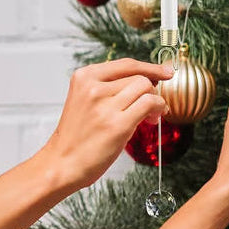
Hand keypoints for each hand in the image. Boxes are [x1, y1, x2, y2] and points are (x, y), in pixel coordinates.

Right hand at [40, 59, 172, 190]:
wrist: (62, 163)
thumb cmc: (78, 135)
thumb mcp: (86, 101)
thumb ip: (111, 88)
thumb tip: (149, 79)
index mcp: (85, 78)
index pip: (126, 64)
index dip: (150, 67)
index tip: (166, 72)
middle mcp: (93, 88)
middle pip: (139, 77)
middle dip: (152, 91)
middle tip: (152, 107)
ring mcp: (105, 106)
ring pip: (147, 88)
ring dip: (157, 101)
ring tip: (150, 116)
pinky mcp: (118, 124)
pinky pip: (150, 103)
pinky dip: (159, 108)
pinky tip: (152, 119)